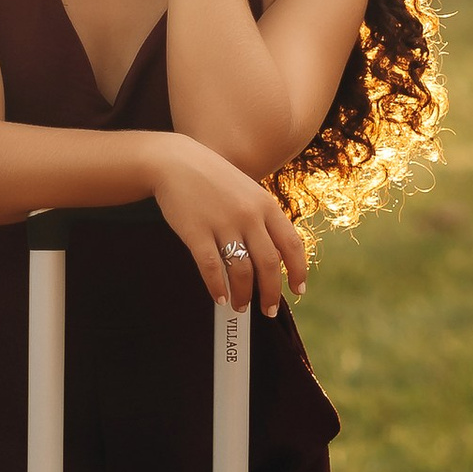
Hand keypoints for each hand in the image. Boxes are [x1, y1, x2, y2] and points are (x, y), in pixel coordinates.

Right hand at [146, 133, 304, 314]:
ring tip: (240, 306)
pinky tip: (220, 297)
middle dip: (271, 292)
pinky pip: (212, 268)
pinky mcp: (196, 232)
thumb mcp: (247, 191)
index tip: (298, 290)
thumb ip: (261, 220)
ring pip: (242, 270)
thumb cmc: (211, 179)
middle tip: (268, 309)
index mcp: (266, 205)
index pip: (292, 244)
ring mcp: (223, 223)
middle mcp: (248, 215)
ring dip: (244, 295)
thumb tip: (272, 260)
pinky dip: (218, 288)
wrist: (174, 162)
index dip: (298, 271)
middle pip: (269, 263)